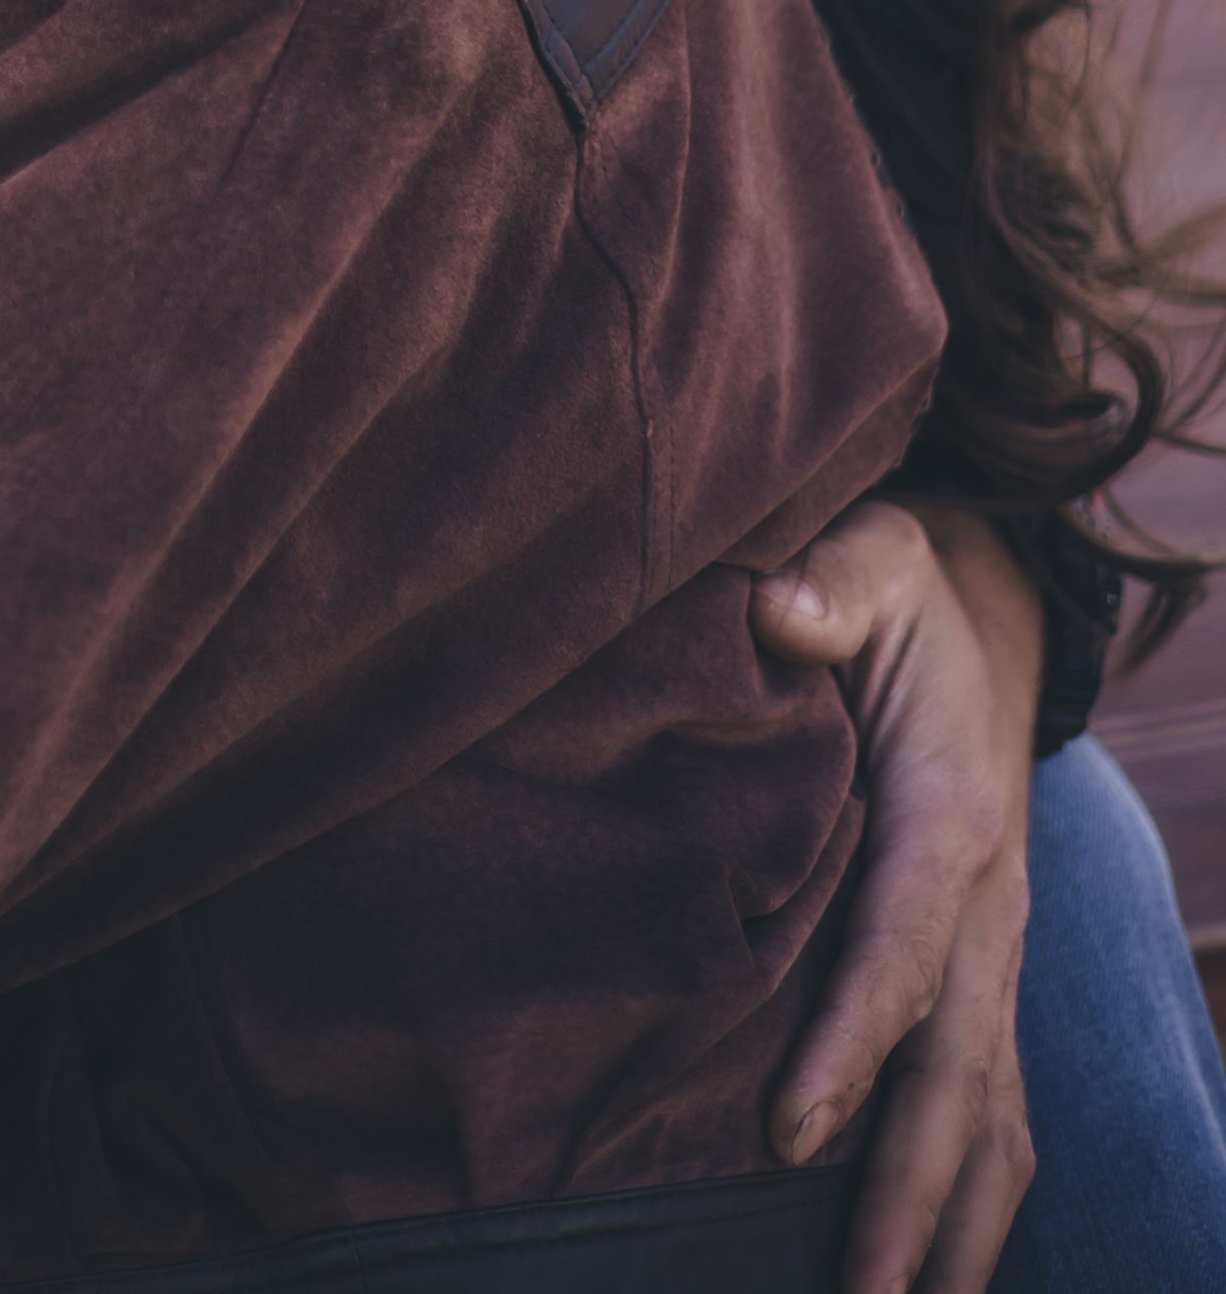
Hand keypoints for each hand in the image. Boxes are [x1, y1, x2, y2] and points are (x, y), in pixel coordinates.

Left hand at [751, 499, 1041, 1292]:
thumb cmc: (905, 589)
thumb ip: (830, 580)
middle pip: (955, 1068)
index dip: (851, 1040)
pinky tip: (943, 1267)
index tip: (791, 1132)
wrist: (993, 613)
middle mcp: (988, 903)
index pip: (898, 945)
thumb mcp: (873, 553)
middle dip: (912, 1192)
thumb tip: (777, 609)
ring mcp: (997, 950)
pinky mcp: (986, 971)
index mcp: (950, 812)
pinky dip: (980, 1194)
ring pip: (992, 1113)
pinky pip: (998, 1102)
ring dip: (956, 1223)